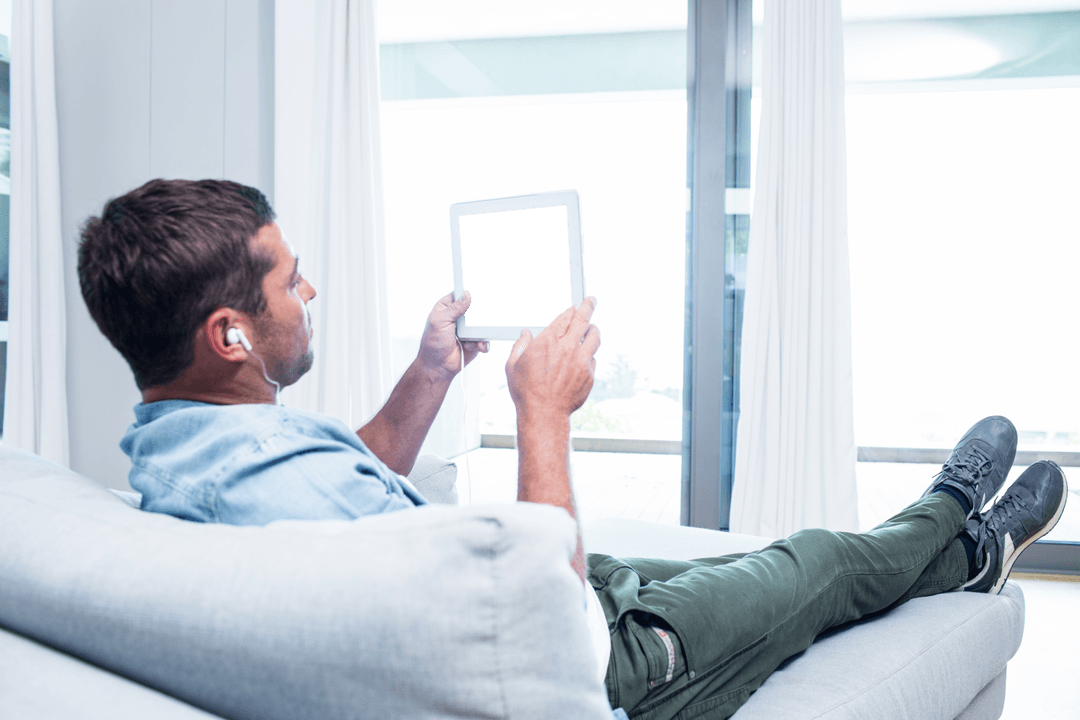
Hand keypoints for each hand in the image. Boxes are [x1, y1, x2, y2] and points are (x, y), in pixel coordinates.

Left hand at [418, 291, 488, 379]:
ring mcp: (468, 329)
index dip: (469, 292)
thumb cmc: (432, 344)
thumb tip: (466, 296)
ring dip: (480, 331)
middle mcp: (459, 316)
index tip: (475, 295)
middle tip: (476, 321)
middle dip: (479, 314)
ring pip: (483, 323)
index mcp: (448, 307)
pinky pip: (485, 338)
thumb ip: (454, 308)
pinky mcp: (475, 340)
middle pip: (475, 308)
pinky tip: (475, 346)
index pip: (461, 294)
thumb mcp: (439, 322)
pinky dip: (482, 343)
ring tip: (473, 337)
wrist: (437, 366)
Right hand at [505, 297, 600, 418]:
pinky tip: (585, 357)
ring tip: (593, 328)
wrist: (544, 413)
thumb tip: (526, 334)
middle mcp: (567, 348)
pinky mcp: (589, 375)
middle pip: (583, 320)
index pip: (564, 317)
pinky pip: (593, 359)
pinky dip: (589, 355)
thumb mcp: (513, 365)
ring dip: (594, 329)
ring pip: (594, 337)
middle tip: (591, 300)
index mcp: (548, 341)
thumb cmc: (526, 391)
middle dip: (588, 306)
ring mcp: (581, 361)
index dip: (570, 310)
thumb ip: (520, 345)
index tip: (573, 307)